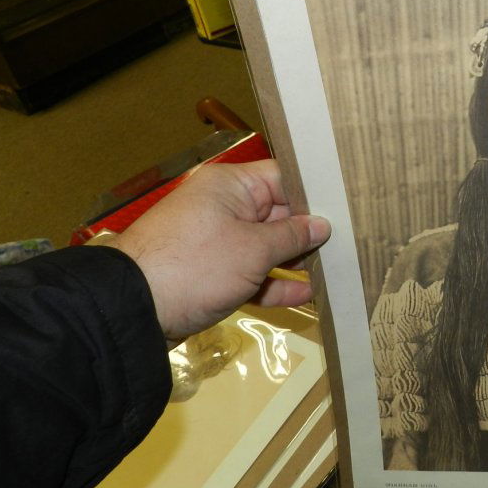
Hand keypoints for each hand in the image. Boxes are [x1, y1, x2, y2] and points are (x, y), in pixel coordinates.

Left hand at [105, 160, 330, 347]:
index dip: (317, 193)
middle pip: (279, 213)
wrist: (134, 309)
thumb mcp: (253, 249)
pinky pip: (252, 272)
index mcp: (232, 186)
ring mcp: (218, 242)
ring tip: (338, 270)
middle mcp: (226, 207)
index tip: (351, 208)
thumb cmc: (197, 265)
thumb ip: (293, 236)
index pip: (284, 178)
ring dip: (296, 260)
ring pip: (267, 246)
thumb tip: (322, 225)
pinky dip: (274, 282)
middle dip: (312, 231)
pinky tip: (306, 295)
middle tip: (354, 243)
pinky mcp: (213, 273)